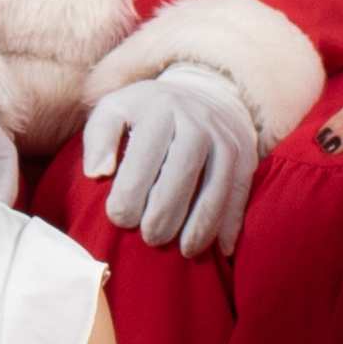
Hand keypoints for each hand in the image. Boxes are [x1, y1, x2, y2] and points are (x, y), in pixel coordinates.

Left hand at [82, 61, 259, 257]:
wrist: (202, 92)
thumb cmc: (146, 113)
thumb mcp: (114, 111)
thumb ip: (98, 139)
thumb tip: (97, 173)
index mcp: (159, 110)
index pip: (143, 159)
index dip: (130, 194)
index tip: (118, 219)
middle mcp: (196, 121)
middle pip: (182, 175)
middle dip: (165, 214)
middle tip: (150, 239)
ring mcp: (225, 139)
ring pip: (216, 188)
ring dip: (201, 225)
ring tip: (185, 251)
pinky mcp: (246, 156)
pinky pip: (240, 193)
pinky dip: (231, 223)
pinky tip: (222, 249)